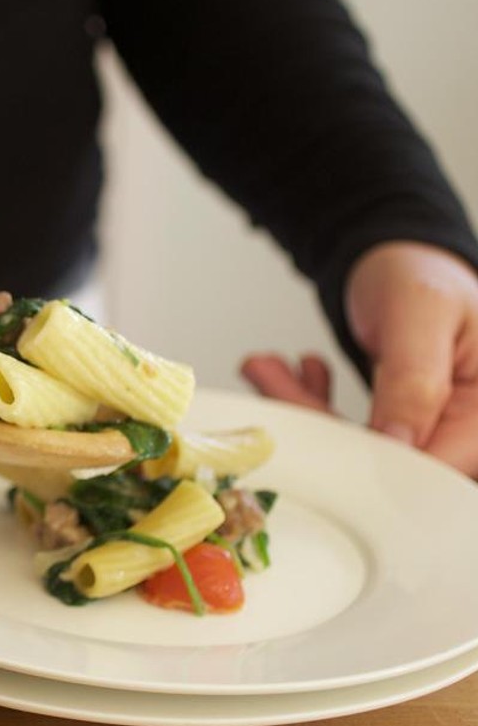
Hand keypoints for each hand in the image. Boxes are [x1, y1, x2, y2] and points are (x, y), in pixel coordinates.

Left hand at [241, 241, 477, 477]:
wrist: (408, 260)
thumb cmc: (424, 274)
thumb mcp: (421, 312)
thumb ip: (415, 378)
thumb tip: (399, 440)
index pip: (438, 465)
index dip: (376, 465)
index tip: (316, 440)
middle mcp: (469, 427)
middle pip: (394, 463)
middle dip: (324, 429)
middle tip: (271, 383)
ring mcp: (434, 430)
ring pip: (363, 449)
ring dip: (308, 412)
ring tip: (267, 368)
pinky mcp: (401, 428)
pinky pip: (354, 434)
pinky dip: (315, 406)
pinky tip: (296, 371)